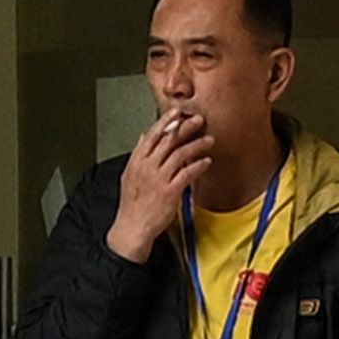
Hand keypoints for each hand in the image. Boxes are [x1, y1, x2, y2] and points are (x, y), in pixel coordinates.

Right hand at [106, 102, 212, 258]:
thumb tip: (143, 137)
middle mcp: (148, 166)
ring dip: (196, 145)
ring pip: (180, 154)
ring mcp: (159, 178)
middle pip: (169, 140)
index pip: (153, 134)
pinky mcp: (170, 191)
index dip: (166, 121)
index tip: (177, 111)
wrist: (132, 228)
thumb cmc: (132, 205)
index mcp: (137, 161)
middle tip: (198, 120)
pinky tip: (206, 162)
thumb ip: (138, 154)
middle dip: (185, 127)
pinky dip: (198, 166)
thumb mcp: (129, 175)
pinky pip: (187, 173)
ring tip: (208, 140)